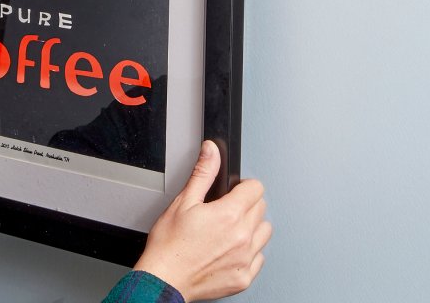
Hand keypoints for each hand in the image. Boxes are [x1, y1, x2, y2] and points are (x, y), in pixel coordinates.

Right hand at [134, 141, 271, 301]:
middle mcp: (243, 237)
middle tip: (223, 211)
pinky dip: (248, 251)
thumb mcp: (182, 202)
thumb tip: (212, 151)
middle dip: (245, 204)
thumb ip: (202, 174)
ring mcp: (246, 259)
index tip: (233, 191)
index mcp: (229, 215)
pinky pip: (259, 257)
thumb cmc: (169, 244)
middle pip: (261, 208)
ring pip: (264, 232)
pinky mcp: (245, 277)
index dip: (242, 186)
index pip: (256, 189)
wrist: (165, 278)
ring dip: (251, 227)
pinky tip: (229, 249)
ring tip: (228, 230)